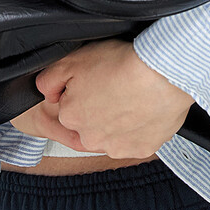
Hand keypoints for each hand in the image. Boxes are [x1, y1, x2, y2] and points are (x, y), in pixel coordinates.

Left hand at [11, 39, 192, 165]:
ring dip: (120, 122)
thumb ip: (49, 80)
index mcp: (71, 117)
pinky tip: (146, 109)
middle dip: (100, 110)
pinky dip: (141, 129)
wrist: (162, 73)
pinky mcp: (142, 149)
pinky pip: (137, 140)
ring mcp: (117, 147)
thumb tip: (46, 93)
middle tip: (116, 88)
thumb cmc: (121, 63)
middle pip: (91, 125)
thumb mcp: (72, 60)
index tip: (99, 81)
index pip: (71, 108)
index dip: (84, 92)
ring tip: (133, 98)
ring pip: (113, 135)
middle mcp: (91, 139)